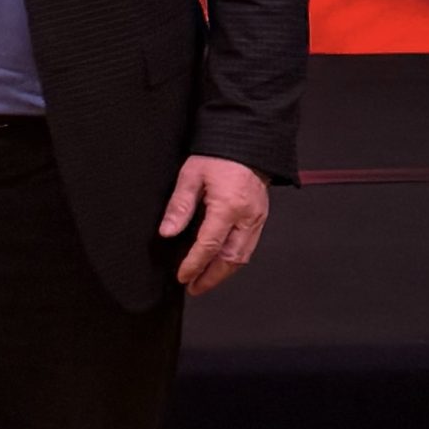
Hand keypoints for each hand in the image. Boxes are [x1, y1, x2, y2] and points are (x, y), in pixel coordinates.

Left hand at [158, 155, 269, 295]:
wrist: (247, 140)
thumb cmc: (219, 155)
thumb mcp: (191, 175)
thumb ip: (179, 206)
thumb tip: (167, 232)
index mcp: (228, 207)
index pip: (208, 246)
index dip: (194, 265)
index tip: (182, 276)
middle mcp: (247, 216)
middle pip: (230, 259)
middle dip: (211, 278)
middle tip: (193, 287)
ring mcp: (257, 218)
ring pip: (242, 256)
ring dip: (223, 272)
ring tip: (204, 280)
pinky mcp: (260, 216)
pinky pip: (249, 246)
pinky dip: (233, 259)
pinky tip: (220, 262)